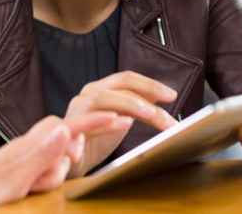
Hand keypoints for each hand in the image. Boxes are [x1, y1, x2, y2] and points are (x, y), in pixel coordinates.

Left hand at [0, 112, 120, 213]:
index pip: (67, 124)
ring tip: (33, 188)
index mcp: (28, 144)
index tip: (119, 117)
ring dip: (53, 176)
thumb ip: (41, 155)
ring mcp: (26, 159)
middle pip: (65, 140)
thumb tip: (66, 128)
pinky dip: (48, 177)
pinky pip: (48, 169)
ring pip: (58, 160)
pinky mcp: (24, 171)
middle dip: (66, 158)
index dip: (93, 123)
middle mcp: (28, 147)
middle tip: (49, 177)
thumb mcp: (15, 179)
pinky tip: (36, 185)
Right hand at [64, 70, 178, 176]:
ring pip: (105, 99)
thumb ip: (137, 107)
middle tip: (168, 106)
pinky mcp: (69, 127)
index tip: (172, 95)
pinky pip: (89, 122)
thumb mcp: (121, 120)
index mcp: (102, 89)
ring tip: (151, 114)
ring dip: (131, 105)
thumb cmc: (95, 140)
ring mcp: (78, 109)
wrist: (69, 163)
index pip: (128, 78)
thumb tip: (162, 98)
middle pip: (120, 84)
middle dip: (146, 93)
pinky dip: (106, 122)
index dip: (151, 84)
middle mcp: (89, 93)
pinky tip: (124, 124)